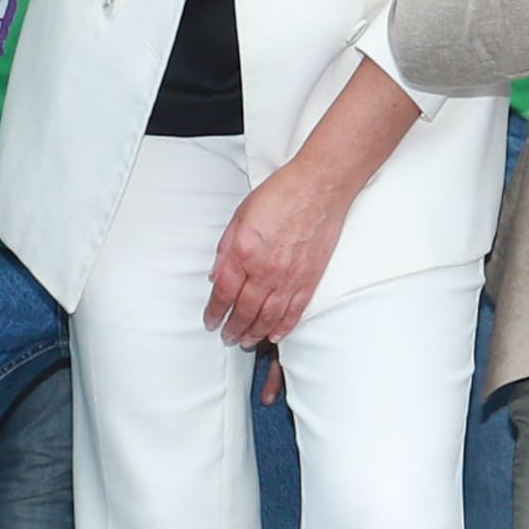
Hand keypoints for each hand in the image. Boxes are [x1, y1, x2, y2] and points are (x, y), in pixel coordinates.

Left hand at [205, 147, 358, 349]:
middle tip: (227, 337)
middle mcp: (265, 270)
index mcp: (243, 252)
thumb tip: (216, 277)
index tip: (210, 321)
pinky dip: (283, 327)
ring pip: (269, 317)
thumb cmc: (280, 195)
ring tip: (246, 340)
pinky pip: (294, 311)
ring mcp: (289, 277)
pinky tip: (274, 335)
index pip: (223, 293)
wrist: (319, 187)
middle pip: (244, 310)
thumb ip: (225, 249)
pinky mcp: (310, 279)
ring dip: (255, 333)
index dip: (214, 312)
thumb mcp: (240, 216)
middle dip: (233, 328)